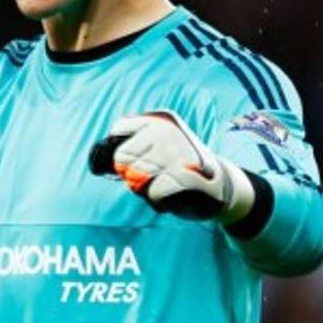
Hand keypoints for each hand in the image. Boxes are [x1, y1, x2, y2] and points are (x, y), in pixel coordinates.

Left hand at [89, 110, 253, 221]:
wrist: (223, 187)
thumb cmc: (180, 168)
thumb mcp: (159, 146)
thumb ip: (132, 146)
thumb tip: (98, 160)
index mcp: (158, 120)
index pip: (119, 130)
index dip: (122, 152)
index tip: (135, 160)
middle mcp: (166, 131)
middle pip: (122, 159)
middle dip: (133, 175)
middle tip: (158, 176)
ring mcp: (175, 152)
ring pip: (135, 179)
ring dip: (147, 190)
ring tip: (168, 184)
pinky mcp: (183, 175)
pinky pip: (152, 195)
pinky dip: (160, 201)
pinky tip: (177, 194)